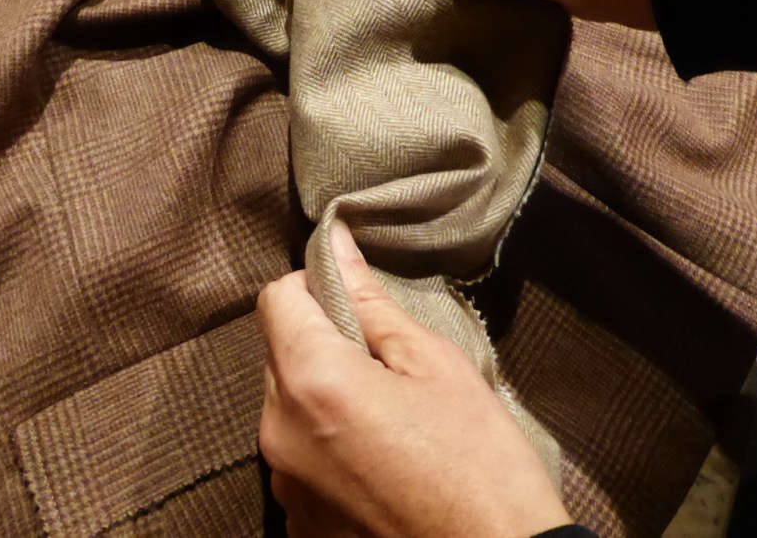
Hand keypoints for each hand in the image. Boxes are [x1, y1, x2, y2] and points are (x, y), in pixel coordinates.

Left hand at [256, 222, 570, 537]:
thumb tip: (336, 245)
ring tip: (390, 421)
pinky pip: (298, 457)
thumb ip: (372, 303)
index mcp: (311, 380)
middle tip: (388, 366)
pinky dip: (326, 447)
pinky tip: (380, 463)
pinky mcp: (296, 520)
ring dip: (324, 397)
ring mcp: (283, 482)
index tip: (358, 302)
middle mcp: (278, 431)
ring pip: (287, 406)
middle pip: (280, 353)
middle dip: (323, 344)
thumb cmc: (479, 464)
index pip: (276, 298)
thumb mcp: (434, 366)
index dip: (317, 287)